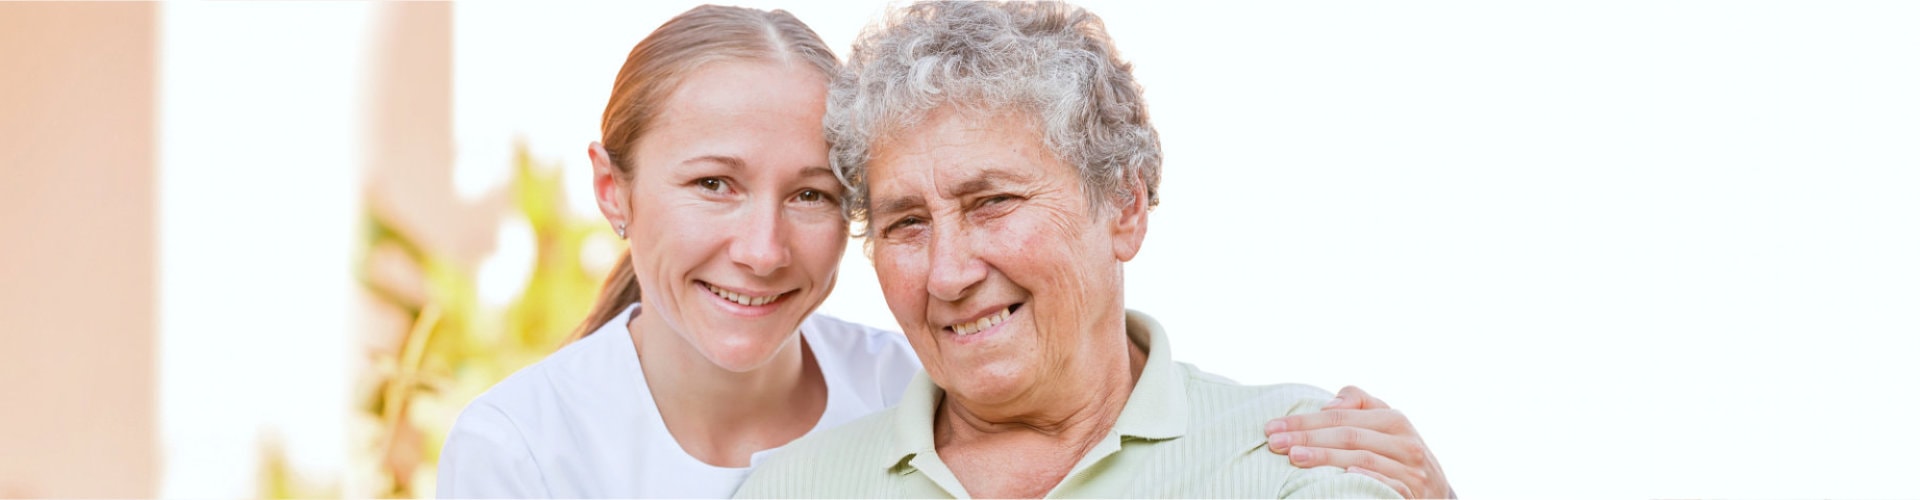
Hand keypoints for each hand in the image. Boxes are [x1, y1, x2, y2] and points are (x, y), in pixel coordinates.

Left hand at [1264, 386, 1452, 498]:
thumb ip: (1360, 404)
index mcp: (1394, 420)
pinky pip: (1387, 485)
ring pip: (1363, 458)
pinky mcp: (1412, 494)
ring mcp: (1411, 470)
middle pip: (1349, 435)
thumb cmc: (1398, 454)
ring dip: (1326, 457)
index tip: (1273, 427)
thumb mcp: (1386, 425)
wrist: (1436, 492)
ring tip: (1294, 457)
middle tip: (1275, 442)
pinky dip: (1365, 477)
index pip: (1341, 416)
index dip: (1305, 420)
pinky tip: (1342, 475)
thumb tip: (1328, 403)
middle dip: (1307, 437)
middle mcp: (1405, 442)